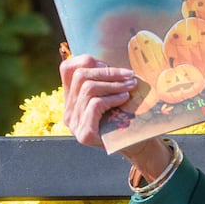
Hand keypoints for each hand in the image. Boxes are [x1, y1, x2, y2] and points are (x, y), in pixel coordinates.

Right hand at [59, 56, 170, 177]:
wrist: (137, 146)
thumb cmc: (127, 116)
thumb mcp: (114, 93)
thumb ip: (106, 79)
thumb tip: (111, 57)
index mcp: (72, 99)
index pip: (67, 68)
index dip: (88, 61)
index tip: (110, 66)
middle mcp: (69, 111)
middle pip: (79, 76)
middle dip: (107, 72)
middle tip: (129, 75)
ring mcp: (74, 124)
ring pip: (87, 89)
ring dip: (113, 84)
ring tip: (130, 86)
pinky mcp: (84, 134)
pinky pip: (94, 104)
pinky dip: (112, 98)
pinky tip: (124, 99)